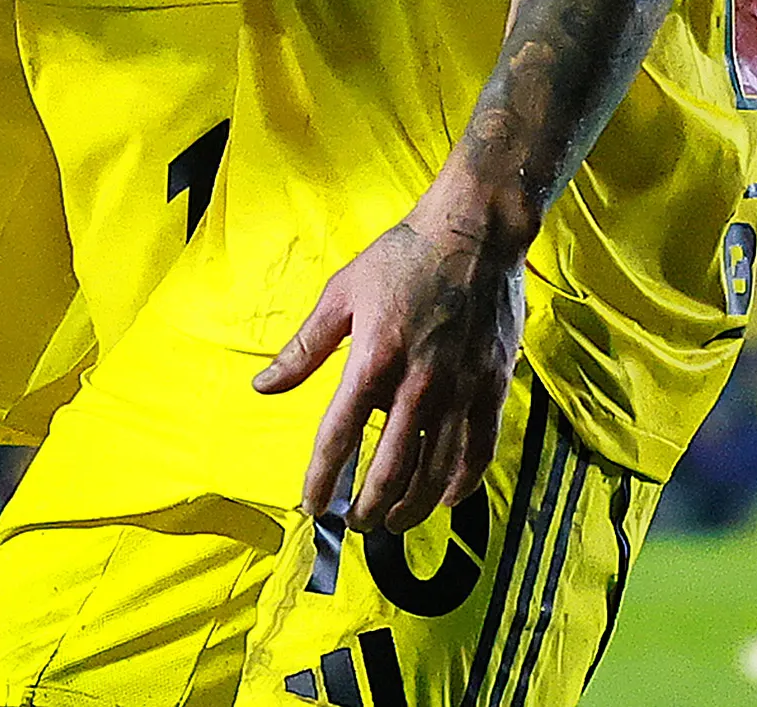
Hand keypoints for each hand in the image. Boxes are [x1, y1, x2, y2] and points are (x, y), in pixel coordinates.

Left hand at [258, 197, 525, 531]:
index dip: (323, 478)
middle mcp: (418, 384)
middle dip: (368, 505)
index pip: (339, 435)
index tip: (311, 505)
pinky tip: (445, 499)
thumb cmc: (402, 258)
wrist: (473, 232)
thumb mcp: (341, 294)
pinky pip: (479, 450)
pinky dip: (460, 483)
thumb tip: (263, 386)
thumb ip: (304, 348)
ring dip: (411, 505)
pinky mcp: (492, 386)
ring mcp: (460, 388)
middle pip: (390, 467)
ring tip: (391, 521)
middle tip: (354, 525)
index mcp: (373, 359)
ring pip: (435, 469)